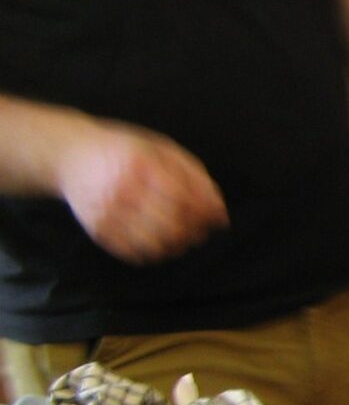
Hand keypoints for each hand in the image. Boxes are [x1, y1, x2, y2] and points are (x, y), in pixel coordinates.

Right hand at [55, 119, 227, 263]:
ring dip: (178, 247)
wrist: (71, 156)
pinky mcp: (97, 230)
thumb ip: (196, 178)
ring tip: (182, 237)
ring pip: (155, 245)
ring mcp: (106, 213)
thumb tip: (220, 213)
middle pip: (171, 226)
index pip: (183, 200)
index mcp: (141, 165)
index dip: (205, 214)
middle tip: (200, 230)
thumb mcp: (163, 151)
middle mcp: (121, 191)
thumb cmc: (126, 150)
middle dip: (195, 233)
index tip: (213, 217)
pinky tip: (160, 241)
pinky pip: (134, 253)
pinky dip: (155, 253)